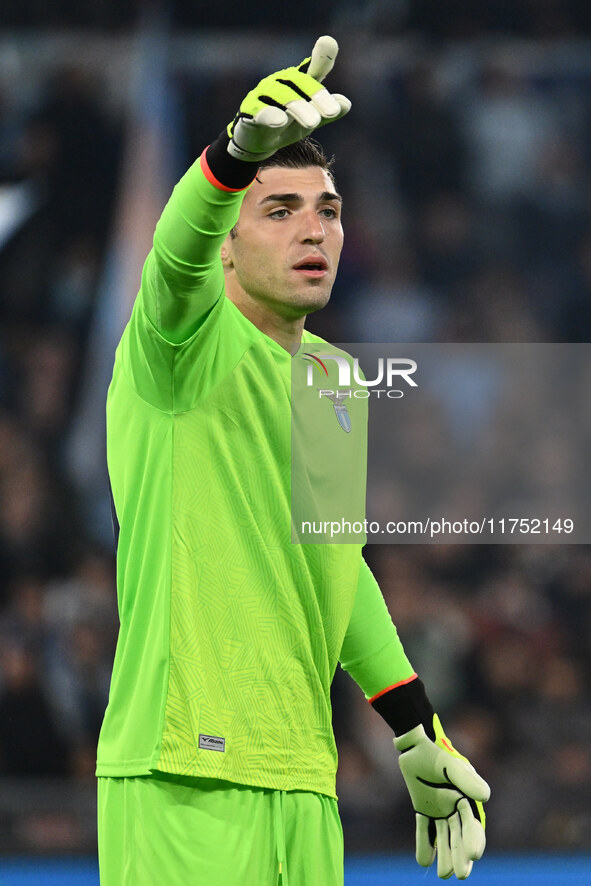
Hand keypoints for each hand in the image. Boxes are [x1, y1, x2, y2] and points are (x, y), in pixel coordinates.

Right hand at [227, 35, 350, 161]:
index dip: (321, 56)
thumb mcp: (311, 120)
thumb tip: (345, 104)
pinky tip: (280, 121)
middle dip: (316, 96)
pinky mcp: (250, 111)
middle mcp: (281, 82)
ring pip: (282, 96)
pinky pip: (259, 111)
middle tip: (332, 113)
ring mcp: (263, 94)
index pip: (312, 70)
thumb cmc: (287, 126)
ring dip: (299, 107)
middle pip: (299, 83)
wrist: (257, 142)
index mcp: (298, 83)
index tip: (328, 42)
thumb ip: (327, 113)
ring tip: (314, 122)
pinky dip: (269, 115)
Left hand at [394, 715, 489, 879]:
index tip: (473, 856)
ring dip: (445, 855)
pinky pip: (425, 830)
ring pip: (444, 837)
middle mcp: (456, 807)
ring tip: (443, 875)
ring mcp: (440, 809)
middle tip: (459, 875)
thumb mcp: (451, 766)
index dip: (474, 840)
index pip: (473, 825)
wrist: (415, 744)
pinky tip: (423, 860)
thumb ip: (467, 780)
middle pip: (459, 836)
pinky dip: (425, 844)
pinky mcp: (424, 808)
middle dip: (460, 855)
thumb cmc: (436, 752)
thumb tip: (485, 798)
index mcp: (467, 798)